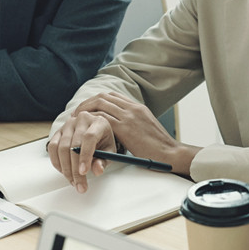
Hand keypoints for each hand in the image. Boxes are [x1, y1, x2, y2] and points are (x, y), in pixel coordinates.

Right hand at [47, 108, 115, 193]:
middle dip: (75, 169)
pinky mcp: (58, 132)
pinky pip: (52, 148)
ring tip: (73, 181)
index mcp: (98, 123)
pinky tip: (64, 172)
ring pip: (61, 148)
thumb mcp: (109, 151)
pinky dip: (57, 162)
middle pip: (73, 145)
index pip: (89, 138)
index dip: (85, 156)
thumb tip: (97, 170)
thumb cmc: (104, 141)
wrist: (96, 132)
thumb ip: (104, 161)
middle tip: (79, 185)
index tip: (84, 172)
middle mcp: (81, 120)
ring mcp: (68, 125)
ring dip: (65, 168)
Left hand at [74, 92, 197, 175]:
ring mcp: (129, 116)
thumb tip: (122, 129)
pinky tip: (84, 128)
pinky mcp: (126, 128)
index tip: (88, 108)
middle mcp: (133, 108)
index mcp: (139, 108)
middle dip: (87, 103)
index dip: (97, 100)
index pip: (113, 95)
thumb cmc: (160, 148)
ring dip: (85, 110)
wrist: (171, 153)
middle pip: (103, 97)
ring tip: (77, 120)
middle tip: (78, 112)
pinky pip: (102, 118)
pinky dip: (90, 121)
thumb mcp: (147, 129)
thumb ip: (135, 124)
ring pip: (100, 104)